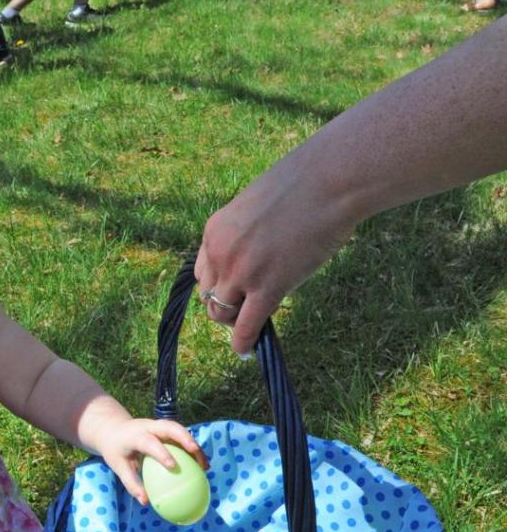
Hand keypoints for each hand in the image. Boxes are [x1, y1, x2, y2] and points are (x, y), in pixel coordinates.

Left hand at [91, 419, 207, 504]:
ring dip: (194, 445)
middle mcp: (149, 426)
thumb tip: (146, 502)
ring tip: (205, 466)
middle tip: (197, 454)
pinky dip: (192, 449)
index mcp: (135, 435)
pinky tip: (201, 466)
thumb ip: (131, 483)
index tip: (173, 466)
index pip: (150, 442)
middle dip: (185, 438)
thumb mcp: (118, 466)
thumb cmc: (115, 450)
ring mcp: (158, 425)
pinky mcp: (165, 428)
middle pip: (170, 426)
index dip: (162, 452)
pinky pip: (181, 437)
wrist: (112, 428)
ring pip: (180, 430)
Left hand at [194, 152, 355, 356]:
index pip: (203, 271)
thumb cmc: (305, 186)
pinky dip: (242, 342)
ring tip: (250, 323)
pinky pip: (246, 326)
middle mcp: (220, 253)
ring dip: (233, 321)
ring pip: (220, 312)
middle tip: (248, 306)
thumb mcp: (257, 207)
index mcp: (214, 230)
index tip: (236, 288)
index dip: (219, 283)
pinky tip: (246, 351)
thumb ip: (246, 234)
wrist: (330, 181)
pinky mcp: (267, 288)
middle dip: (226, 303)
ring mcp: (241, 272)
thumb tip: (254, 257)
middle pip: (209, 294)